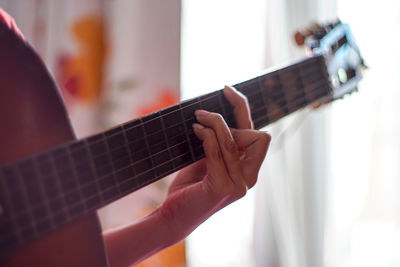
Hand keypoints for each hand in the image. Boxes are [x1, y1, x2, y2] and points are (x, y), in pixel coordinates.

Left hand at [157, 86, 270, 241]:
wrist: (173, 215)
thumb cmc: (190, 187)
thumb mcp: (209, 160)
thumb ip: (221, 143)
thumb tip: (219, 114)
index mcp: (249, 170)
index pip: (260, 135)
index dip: (244, 110)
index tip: (226, 90)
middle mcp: (249, 179)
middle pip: (257, 136)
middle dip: (228, 120)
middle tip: (202, 115)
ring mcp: (238, 186)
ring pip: (232, 140)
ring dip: (213, 123)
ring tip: (196, 119)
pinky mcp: (222, 188)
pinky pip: (217, 151)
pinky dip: (206, 136)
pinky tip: (195, 131)